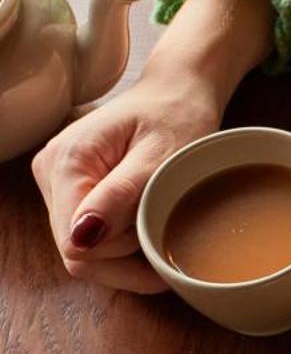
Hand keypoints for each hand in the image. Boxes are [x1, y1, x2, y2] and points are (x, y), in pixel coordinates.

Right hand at [30, 0, 271, 291]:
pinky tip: (151, 229)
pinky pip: (92, 236)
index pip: (75, 245)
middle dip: (126, 260)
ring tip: (162, 227)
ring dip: (127, 255)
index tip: (163, 245)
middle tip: (168, 235)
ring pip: (85, 250)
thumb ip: (121, 196)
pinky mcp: (71, 190)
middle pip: (78, 253)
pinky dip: (124, 244)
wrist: (177, 93)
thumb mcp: (160, 158)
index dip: (121, 260)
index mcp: (66, 163)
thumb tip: (82, 238)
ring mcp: (57, 183)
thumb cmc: (176, 117)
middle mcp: (50, 173)